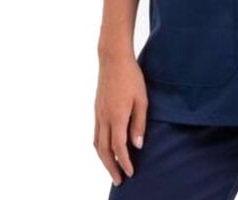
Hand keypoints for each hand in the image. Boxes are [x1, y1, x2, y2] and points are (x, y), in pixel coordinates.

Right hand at [94, 53, 147, 184]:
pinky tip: (105, 149)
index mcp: (117, 116)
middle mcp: (104, 118)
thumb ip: (139, 123)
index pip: (118, 147)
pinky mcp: (96, 109)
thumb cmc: (131, 76)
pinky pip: (95, 134)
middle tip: (119, 180)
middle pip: (104, 150)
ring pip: (97, 143)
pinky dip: (99, 147)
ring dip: (103, 159)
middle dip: (111, 167)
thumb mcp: (142, 99)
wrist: (113, 58)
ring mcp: (98, 113)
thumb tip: (137, 146)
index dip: (124, 162)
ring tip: (112, 169)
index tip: (130, 173)